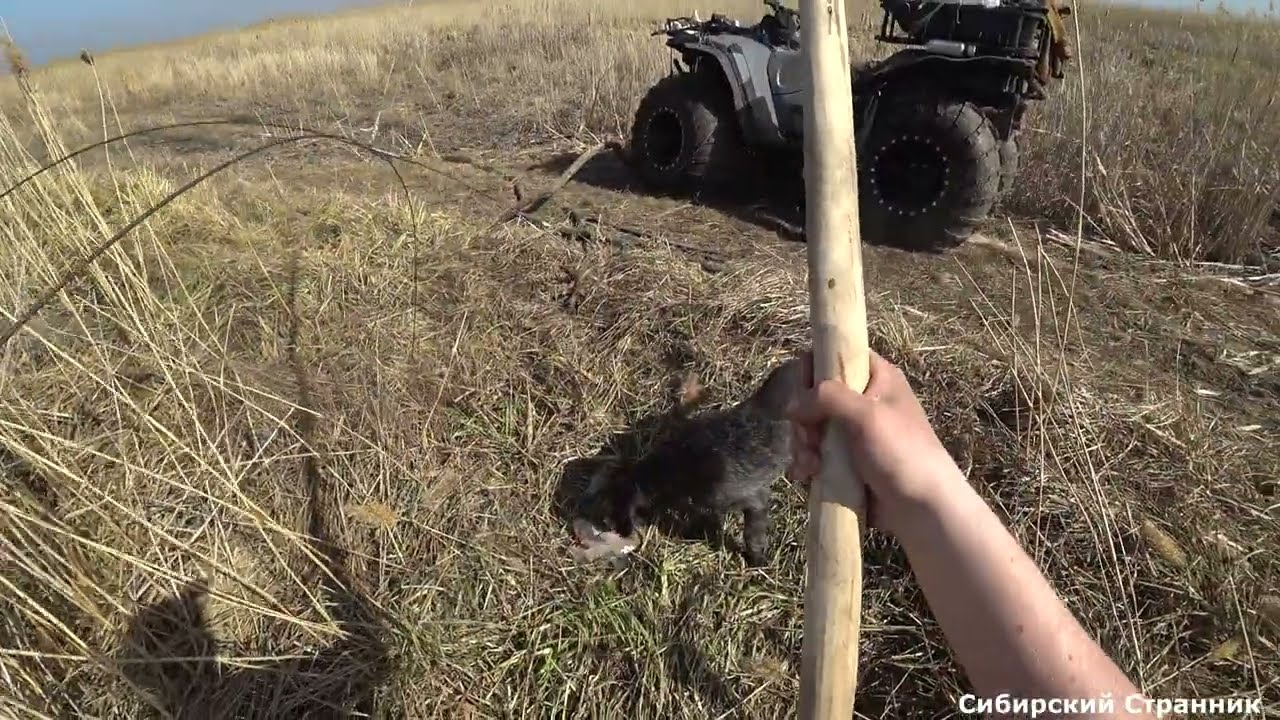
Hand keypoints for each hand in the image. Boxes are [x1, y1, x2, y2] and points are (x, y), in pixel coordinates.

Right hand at [786, 350, 967, 537]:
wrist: (922, 508)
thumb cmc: (901, 453)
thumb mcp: (867, 415)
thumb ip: (827, 397)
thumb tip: (791, 404)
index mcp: (876, 378)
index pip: (835, 356)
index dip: (814, 370)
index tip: (805, 393)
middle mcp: (863, 401)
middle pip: (814, 395)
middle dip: (804, 419)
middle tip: (810, 439)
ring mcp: (852, 433)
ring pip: (810, 427)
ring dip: (802, 445)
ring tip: (810, 465)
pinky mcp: (845, 461)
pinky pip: (814, 453)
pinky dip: (806, 463)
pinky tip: (808, 476)